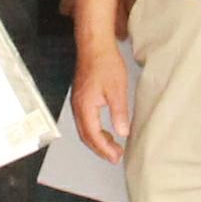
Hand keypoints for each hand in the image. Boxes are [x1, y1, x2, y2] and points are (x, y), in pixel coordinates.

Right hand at [73, 32, 131, 159]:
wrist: (94, 45)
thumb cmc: (105, 63)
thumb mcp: (117, 90)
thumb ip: (119, 113)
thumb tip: (122, 132)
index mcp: (85, 107)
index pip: (93, 136)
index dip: (105, 149)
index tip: (116, 157)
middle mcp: (78, 107)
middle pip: (86, 136)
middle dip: (100, 149)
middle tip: (115, 156)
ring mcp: (78, 102)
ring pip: (85, 129)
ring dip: (97, 140)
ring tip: (113, 146)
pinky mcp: (81, 97)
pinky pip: (85, 120)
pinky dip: (95, 130)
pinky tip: (106, 129)